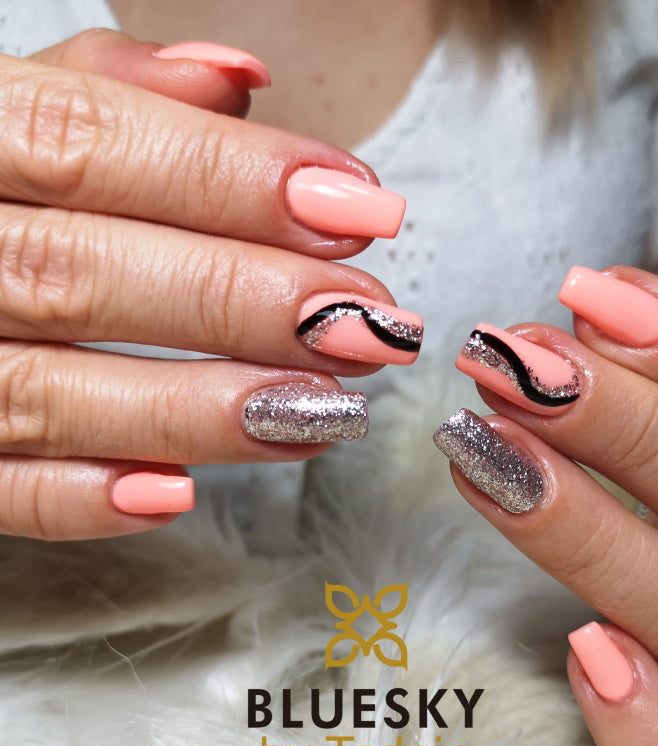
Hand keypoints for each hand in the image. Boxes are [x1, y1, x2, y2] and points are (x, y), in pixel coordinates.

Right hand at [0, 31, 417, 539]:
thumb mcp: (20, 107)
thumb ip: (113, 91)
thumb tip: (238, 80)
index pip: (91, 145)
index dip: (234, 180)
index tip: (361, 208)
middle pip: (84, 275)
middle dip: (242, 300)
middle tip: (368, 323)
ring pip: (51, 393)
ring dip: (200, 410)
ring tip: (325, 411)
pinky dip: (80, 498)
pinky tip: (176, 494)